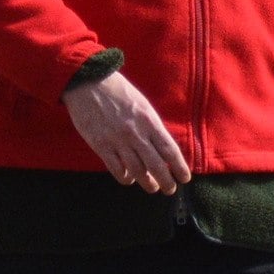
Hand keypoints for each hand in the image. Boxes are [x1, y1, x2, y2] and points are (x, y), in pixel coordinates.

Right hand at [65, 68, 186, 193]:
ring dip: (147, 183)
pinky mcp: (101, 146)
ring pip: (137, 171)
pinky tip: (129, 179)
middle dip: (166, 181)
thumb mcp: (142, 104)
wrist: (89, 83)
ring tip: (152, 188)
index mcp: (149, 121)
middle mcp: (136, 134)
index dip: (180, 167)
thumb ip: (151, 126)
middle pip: (156, 165)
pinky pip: (116, 169)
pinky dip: (125, 178)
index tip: (185, 178)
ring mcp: (117, 141)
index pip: (170, 150)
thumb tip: (161, 147)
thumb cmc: (118, 92)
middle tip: (170, 190)